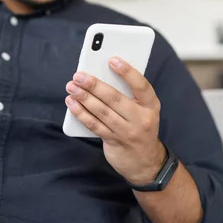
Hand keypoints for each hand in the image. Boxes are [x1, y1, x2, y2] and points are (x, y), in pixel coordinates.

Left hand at [65, 57, 166, 185]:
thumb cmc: (140, 126)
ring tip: (71, 87)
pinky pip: (95, 125)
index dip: (127, 72)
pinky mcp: (114, 141)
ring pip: (102, 112)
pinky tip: (72, 104)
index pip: (141, 85)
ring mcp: (127, 132)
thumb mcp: (143, 110)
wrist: (145, 162)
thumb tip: (101, 74)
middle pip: (115, 98)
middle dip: (94, 85)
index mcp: (151, 105)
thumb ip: (128, 94)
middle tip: (79, 76)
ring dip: (84, 98)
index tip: (112, 60)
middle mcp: (141, 118)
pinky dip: (81, 113)